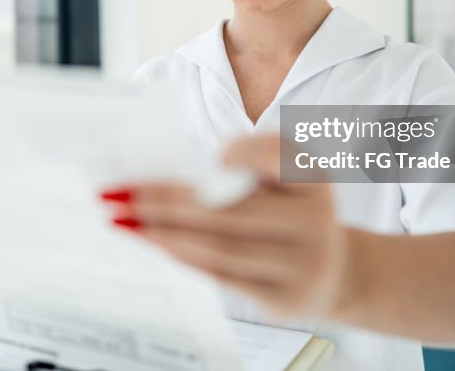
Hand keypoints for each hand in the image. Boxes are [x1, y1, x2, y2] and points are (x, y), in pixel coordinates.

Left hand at [99, 133, 352, 319]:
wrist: (333, 270)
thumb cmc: (291, 209)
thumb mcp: (284, 175)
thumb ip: (246, 163)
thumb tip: (178, 176)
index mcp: (314, 178)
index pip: (280, 158)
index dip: (248, 155)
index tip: (216, 153)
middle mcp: (317, 222)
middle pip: (232, 212)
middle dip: (168, 202)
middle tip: (121, 195)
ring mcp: (304, 267)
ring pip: (222, 249)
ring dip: (164, 234)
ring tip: (124, 221)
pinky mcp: (284, 300)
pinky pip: (223, 277)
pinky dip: (183, 257)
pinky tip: (154, 243)